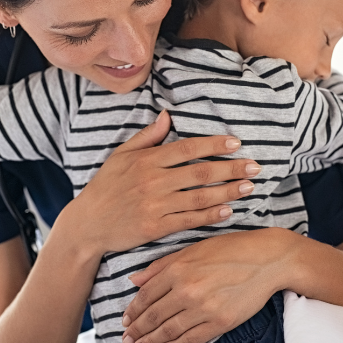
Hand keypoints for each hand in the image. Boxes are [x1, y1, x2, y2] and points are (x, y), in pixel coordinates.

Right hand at [56, 110, 261, 256]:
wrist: (87, 224)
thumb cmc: (105, 188)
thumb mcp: (120, 155)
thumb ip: (147, 137)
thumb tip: (168, 115)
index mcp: (146, 160)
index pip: (186, 148)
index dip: (213, 145)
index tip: (235, 144)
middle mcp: (153, 181)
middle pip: (199, 172)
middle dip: (230, 169)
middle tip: (255, 166)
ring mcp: (155, 205)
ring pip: (199, 196)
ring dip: (227, 192)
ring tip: (248, 187)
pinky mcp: (156, 227)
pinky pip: (190, 219)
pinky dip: (211, 215)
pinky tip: (228, 211)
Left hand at [120, 228, 296, 342]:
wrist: (267, 259)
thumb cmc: (231, 249)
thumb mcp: (193, 249)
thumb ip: (161, 266)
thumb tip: (135, 280)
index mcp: (178, 268)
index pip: (146, 296)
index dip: (133, 311)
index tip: (125, 321)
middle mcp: (187, 289)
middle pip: (154, 316)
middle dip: (137, 331)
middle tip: (126, 341)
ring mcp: (204, 307)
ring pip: (169, 330)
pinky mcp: (221, 322)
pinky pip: (192, 339)